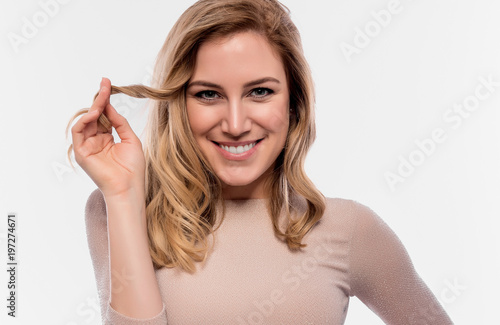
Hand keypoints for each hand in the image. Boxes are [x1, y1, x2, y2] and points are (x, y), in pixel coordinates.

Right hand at [71, 78, 145, 197]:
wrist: (129, 187)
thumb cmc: (133, 168)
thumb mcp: (130, 139)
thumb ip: (119, 122)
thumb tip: (109, 106)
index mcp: (107, 138)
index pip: (104, 116)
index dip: (105, 100)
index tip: (108, 84)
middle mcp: (95, 141)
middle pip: (94, 115)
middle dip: (99, 99)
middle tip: (104, 83)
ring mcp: (87, 147)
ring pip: (85, 121)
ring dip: (93, 107)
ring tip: (102, 98)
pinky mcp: (81, 153)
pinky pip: (77, 132)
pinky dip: (84, 121)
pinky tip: (94, 113)